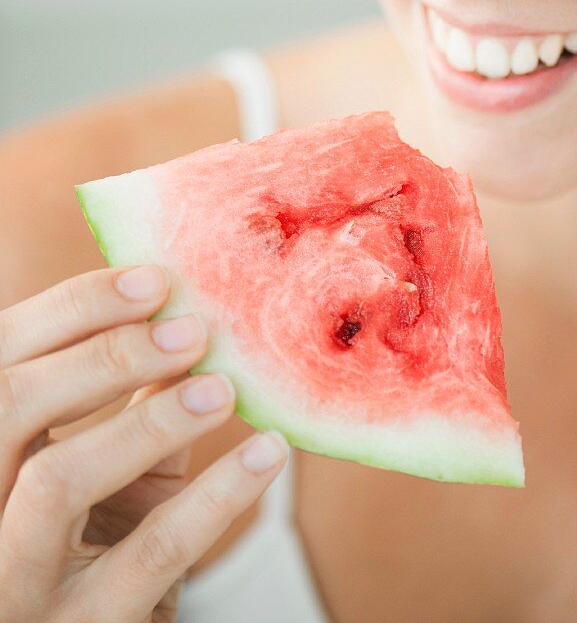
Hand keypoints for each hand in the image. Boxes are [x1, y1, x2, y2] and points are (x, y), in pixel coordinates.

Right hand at [0, 265, 287, 621]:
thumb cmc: (97, 541)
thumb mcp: (103, 464)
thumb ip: (130, 395)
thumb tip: (186, 309)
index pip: (1, 357)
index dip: (73, 307)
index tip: (154, 280)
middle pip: (11, 403)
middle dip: (105, 354)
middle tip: (190, 329)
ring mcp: (15, 578)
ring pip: (59, 479)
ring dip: (150, 419)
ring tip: (223, 388)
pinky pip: (148, 554)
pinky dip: (216, 496)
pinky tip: (266, 452)